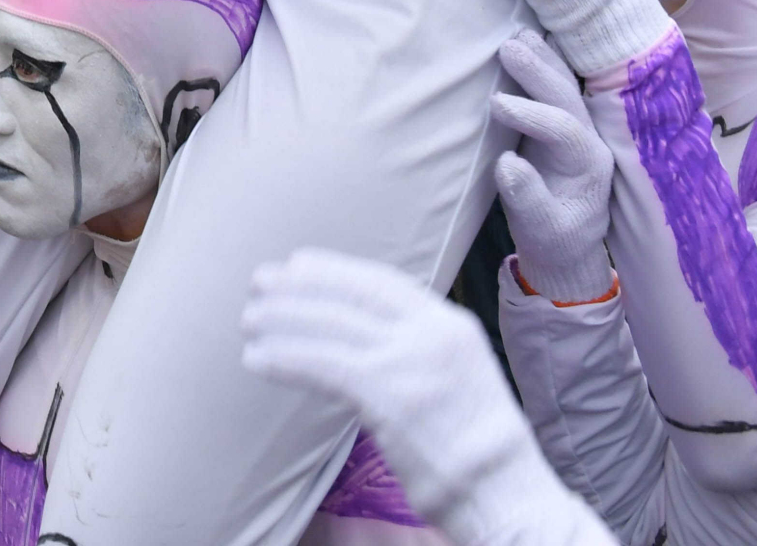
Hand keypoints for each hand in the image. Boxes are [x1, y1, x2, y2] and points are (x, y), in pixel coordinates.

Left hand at [244, 249, 593, 545]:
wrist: (507, 493)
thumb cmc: (477, 446)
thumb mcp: (458, 374)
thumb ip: (417, 347)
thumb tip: (364, 334)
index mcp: (450, 324)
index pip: (381, 279)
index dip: (334, 269)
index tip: (298, 264)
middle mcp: (432, 333)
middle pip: (350, 294)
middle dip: (298, 284)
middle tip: (259, 282)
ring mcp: (410, 362)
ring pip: (329, 324)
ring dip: (281, 318)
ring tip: (249, 321)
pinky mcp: (388, 396)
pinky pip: (322, 364)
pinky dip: (283, 357)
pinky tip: (257, 359)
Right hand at [491, 31, 614, 302]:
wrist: (566, 245)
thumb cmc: (553, 239)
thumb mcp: (540, 231)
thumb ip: (527, 198)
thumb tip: (505, 163)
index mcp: (591, 166)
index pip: (565, 131)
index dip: (532, 115)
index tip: (496, 104)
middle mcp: (591, 140)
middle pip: (569, 98)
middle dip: (540, 72)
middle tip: (508, 48)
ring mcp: (578, 128)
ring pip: (565, 86)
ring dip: (543, 59)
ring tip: (518, 34)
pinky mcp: (561, 122)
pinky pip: (555, 86)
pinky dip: (542, 62)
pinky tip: (526, 40)